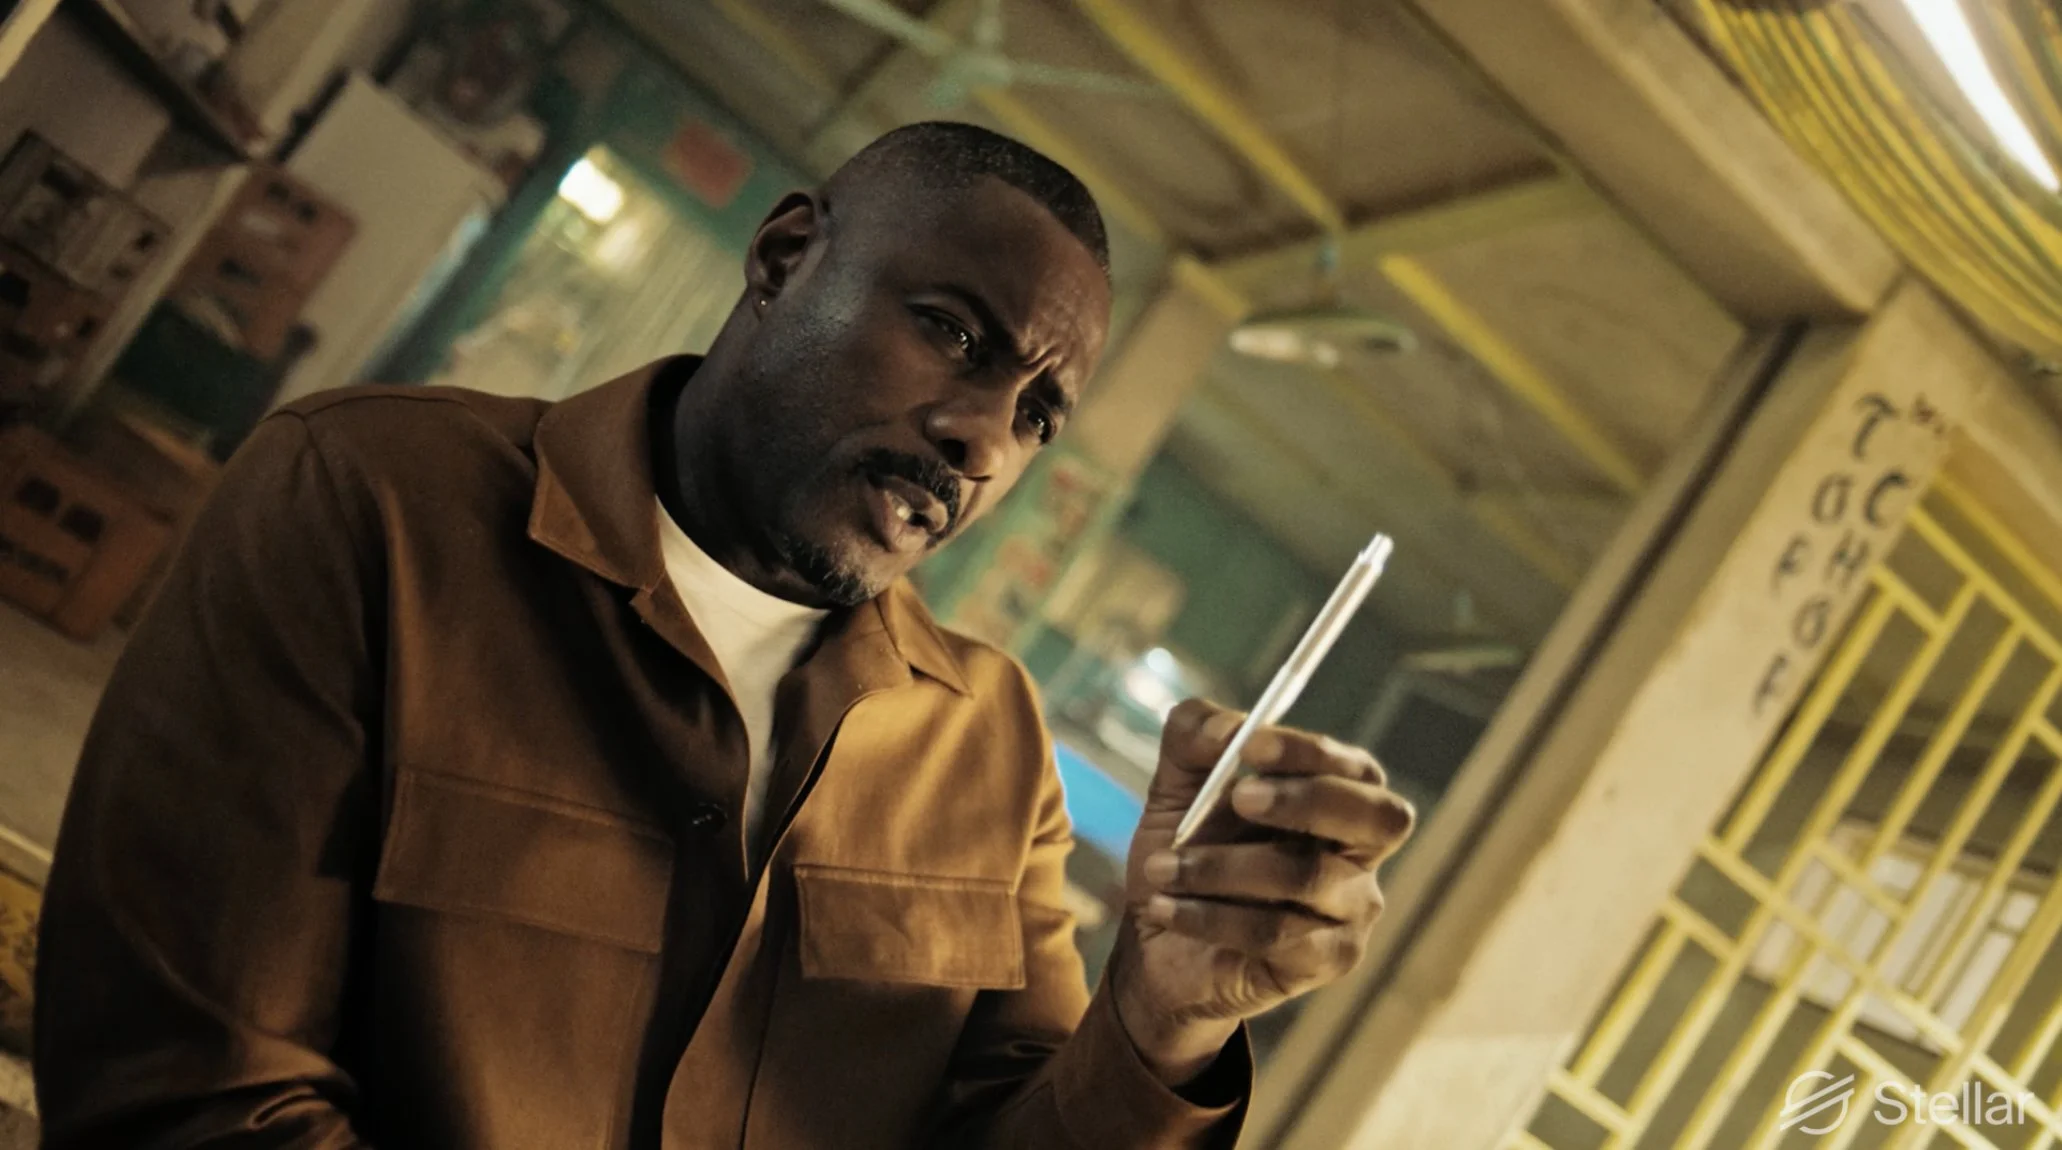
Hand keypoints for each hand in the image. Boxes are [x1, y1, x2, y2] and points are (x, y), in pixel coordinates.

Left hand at [1108, 699, 1416, 1084]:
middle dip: (1307, 801)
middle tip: (1240, 798)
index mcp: (1338, 797)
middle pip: (1379, 821)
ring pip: (1305, 878)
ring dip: (1221, 867)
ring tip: (1160, 869)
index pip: (1358, 769)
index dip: (1312, 752)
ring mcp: (1352, 911)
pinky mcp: (1327, 961)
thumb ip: (1195, 735)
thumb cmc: (1187, 850)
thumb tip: (1228, 731)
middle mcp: (1360, 853)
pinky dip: (1209, 916)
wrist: (1157, 942)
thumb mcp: (1176, 783)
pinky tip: (1165, 908)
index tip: (1252, 744)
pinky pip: (1276, 934)